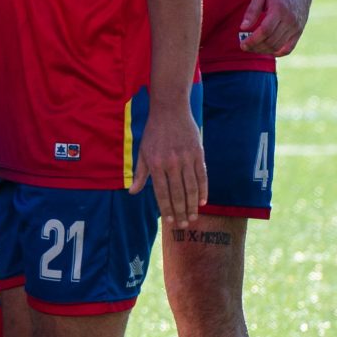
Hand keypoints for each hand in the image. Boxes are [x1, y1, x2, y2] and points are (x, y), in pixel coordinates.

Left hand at [130, 104, 207, 228]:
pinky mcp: (199, 154)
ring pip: (192, 187)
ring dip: (193, 205)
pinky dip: (204, 190)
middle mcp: (172, 163)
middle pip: (178, 193)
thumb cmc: (154, 132)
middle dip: (181, 212)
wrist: (170, 110)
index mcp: (156, 164)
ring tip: (193, 217)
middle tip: (184, 225)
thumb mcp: (142, 152)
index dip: (167, 209)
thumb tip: (133, 192)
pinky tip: (203, 202)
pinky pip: (202, 176)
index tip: (170, 221)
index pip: (162, 192)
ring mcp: (187, 158)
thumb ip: (140, 174)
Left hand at [236, 0, 312, 56]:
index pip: (265, 31)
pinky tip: (267, 50)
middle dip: (255, 47)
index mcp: (279, 10)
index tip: (242, 44)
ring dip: (263, 50)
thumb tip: (243, 28)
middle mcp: (290, 20)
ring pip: (278, 46)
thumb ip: (252, 11)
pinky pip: (288, 48)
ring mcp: (296, 27)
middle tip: (244, 47)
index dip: (253, 40)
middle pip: (271, 41)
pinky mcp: (299, 32)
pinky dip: (277, 52)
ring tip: (253, 48)